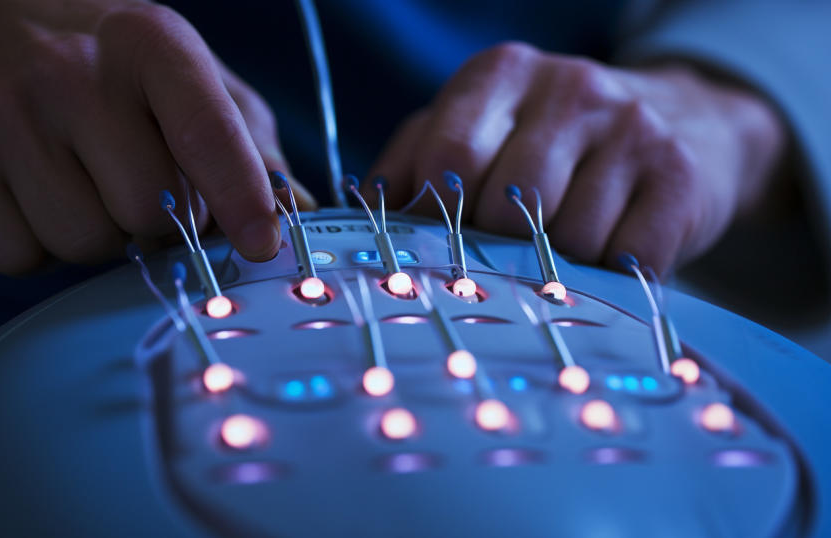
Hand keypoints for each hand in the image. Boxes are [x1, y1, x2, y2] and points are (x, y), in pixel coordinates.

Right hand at [0, 0, 312, 273]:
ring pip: (85, 242)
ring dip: (97, 235)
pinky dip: (36, 246)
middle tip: (139, 187)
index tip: (263, 246)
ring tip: (83, 182)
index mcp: (150, 44)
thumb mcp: (184, 73)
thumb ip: (246, 140)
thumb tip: (297, 208)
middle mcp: (73, 73)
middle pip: (149, 211)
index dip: (243, 201)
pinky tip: (34, 195)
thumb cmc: (104, 60)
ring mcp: (4, 116)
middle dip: (159, 221)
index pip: (208, 135)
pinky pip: (18, 257)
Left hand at [371, 42, 785, 275]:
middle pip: (506, 203)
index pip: (449, 153)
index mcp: (501, 74)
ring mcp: (632, 129)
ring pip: (568, 237)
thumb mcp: (478, 128)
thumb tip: (358, 218)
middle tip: (500, 264)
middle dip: (496, 250)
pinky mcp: (681, 178)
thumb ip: (414, 161)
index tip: (437, 248)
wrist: (687, 123)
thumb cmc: (552, 141)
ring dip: (556, 267)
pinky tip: (607, 262)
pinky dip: (609, 279)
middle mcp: (569, 88)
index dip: (437, 214)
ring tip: (559, 257)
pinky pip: (628, 260)